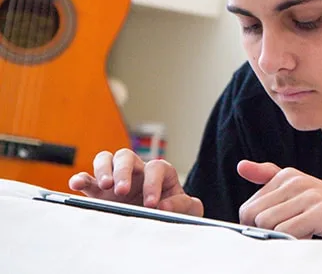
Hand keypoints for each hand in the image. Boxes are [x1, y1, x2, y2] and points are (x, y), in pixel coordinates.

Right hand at [68, 148, 202, 216]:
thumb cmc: (175, 212)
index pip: (156, 168)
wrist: (161, 222)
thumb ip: (183, 204)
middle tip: (122, 191)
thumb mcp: (188, 209)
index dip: (153, 184)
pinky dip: (80, 178)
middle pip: (126, 156)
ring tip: (105, 186)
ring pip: (106, 159)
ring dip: (103, 170)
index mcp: (159, 172)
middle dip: (123, 172)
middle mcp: (136, 171)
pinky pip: (87, 178)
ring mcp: (116, 178)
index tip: (151, 204)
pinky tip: (76, 184)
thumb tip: (163, 206)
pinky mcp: (100, 191)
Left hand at [237, 160, 321, 252]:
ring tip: (309, 235)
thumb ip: (272, 179)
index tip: (285, 230)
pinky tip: (316, 238)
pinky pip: (285, 232)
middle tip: (294, 236)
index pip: (250, 207)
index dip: (260, 227)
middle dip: (266, 233)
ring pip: (266, 224)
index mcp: (290, 177)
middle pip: (252, 215)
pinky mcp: (318, 210)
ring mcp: (308, 194)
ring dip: (284, 238)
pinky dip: (297, 243)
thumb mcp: (305, 196)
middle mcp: (296, 181)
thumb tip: (241, 166)